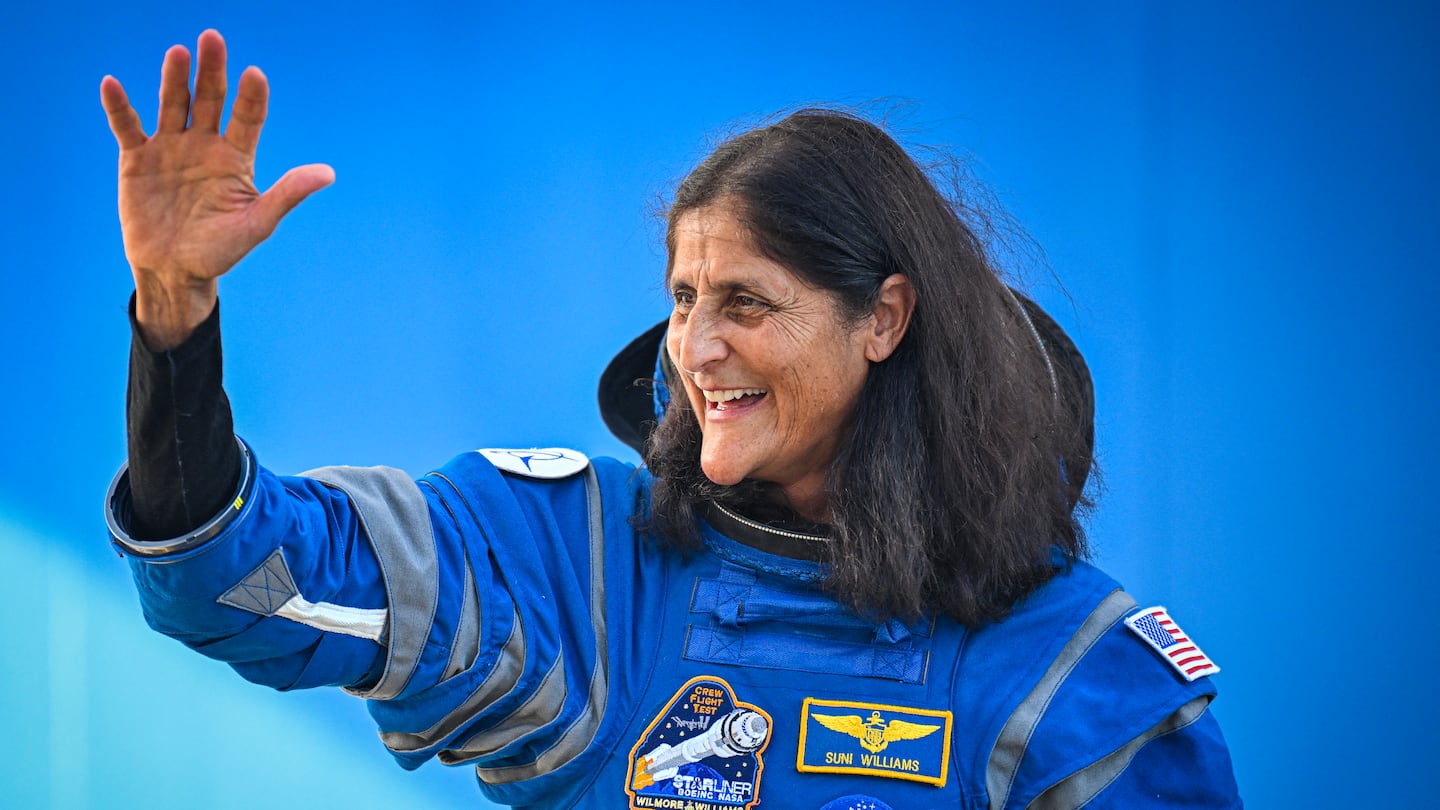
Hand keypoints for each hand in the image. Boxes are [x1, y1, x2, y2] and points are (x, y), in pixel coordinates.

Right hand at [101, 29, 333, 347]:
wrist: (175, 271)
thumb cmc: (220, 250)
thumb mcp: (258, 223)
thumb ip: (288, 194)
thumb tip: (329, 173)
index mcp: (236, 158)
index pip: (247, 118)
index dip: (250, 97)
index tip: (255, 74)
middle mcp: (205, 145)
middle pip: (210, 99)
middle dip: (212, 71)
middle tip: (213, 38)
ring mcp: (170, 148)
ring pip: (174, 105)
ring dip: (175, 79)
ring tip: (179, 52)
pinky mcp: (137, 159)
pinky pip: (127, 127)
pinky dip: (119, 107)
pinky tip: (112, 84)